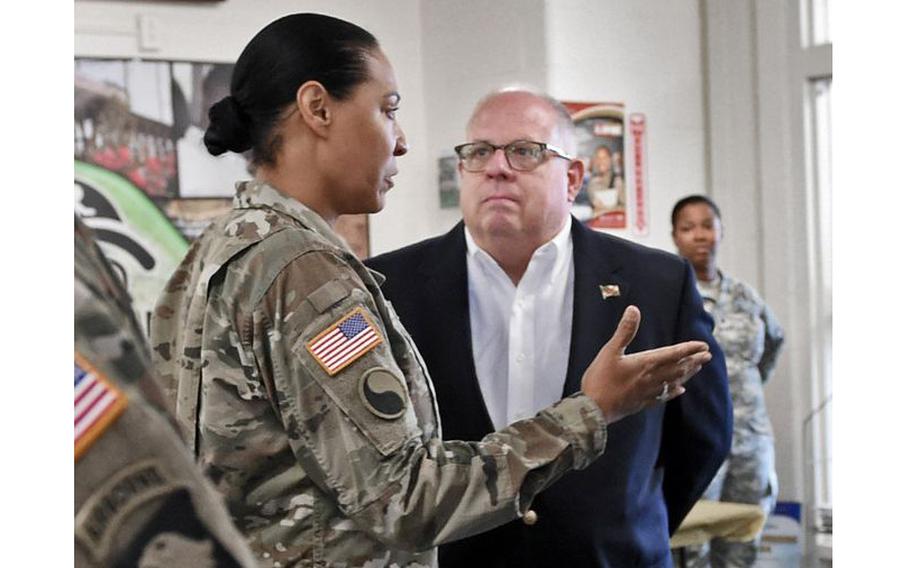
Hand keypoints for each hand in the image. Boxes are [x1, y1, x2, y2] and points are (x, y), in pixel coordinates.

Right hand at [581, 305, 710, 423]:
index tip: (704, 345)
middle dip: (694, 361)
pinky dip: (674, 391)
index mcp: (645, 364)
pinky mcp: (642, 403)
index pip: (673, 354)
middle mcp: (651, 378)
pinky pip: (663, 396)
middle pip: (678, 368)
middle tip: (708, 356)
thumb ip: (624, 331)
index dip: (689, 349)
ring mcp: (648, 392)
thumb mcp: (610, 351)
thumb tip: (634, 310)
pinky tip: (680, 390)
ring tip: (697, 368)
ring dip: (687, 374)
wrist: (593, 409)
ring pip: (673, 381)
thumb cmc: (600, 379)